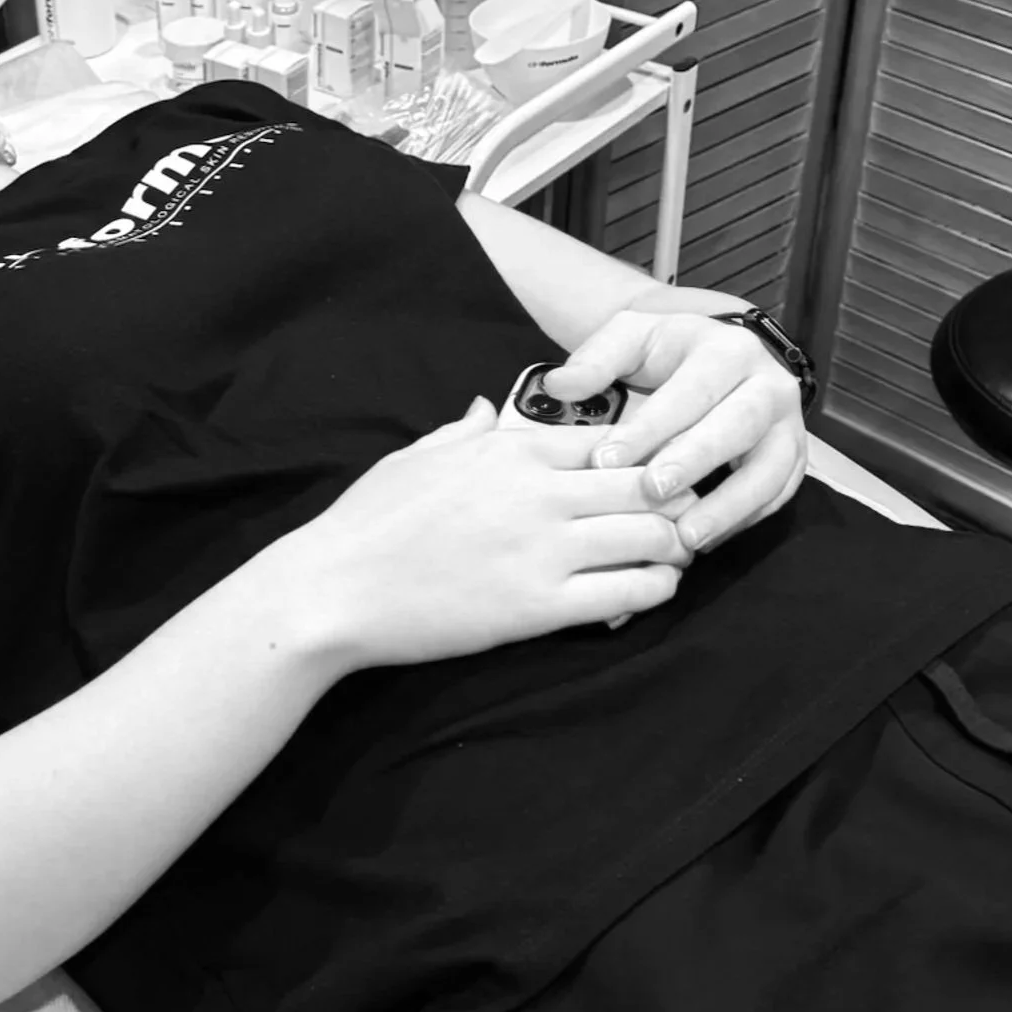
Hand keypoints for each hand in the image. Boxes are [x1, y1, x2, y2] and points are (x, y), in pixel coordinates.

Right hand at [290, 396, 690, 673]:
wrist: (332, 590)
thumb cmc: (366, 523)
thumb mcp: (415, 456)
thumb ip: (465, 429)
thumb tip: (490, 405)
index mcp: (510, 449)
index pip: (611, 437)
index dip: (643, 455)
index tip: (651, 474)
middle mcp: (537, 491)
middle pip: (646, 481)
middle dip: (673, 497)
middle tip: (679, 516)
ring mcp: (542, 549)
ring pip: (651, 534)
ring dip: (673, 544)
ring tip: (671, 555)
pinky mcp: (539, 606)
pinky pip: (630, 591)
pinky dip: (655, 589)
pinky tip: (651, 590)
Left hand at [545, 310, 806, 555]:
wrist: (717, 356)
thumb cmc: (668, 353)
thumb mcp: (631, 339)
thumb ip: (595, 359)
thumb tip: (559, 386)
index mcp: (727, 349)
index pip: (690, 390)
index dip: (649, 427)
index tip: (607, 460)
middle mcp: (768, 384)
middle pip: (738, 424)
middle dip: (695, 462)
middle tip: (652, 493)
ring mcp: (788, 424)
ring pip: (769, 468)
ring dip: (729, 506)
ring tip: (686, 537)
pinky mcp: (793, 458)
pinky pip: (778, 494)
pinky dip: (744, 520)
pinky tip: (705, 540)